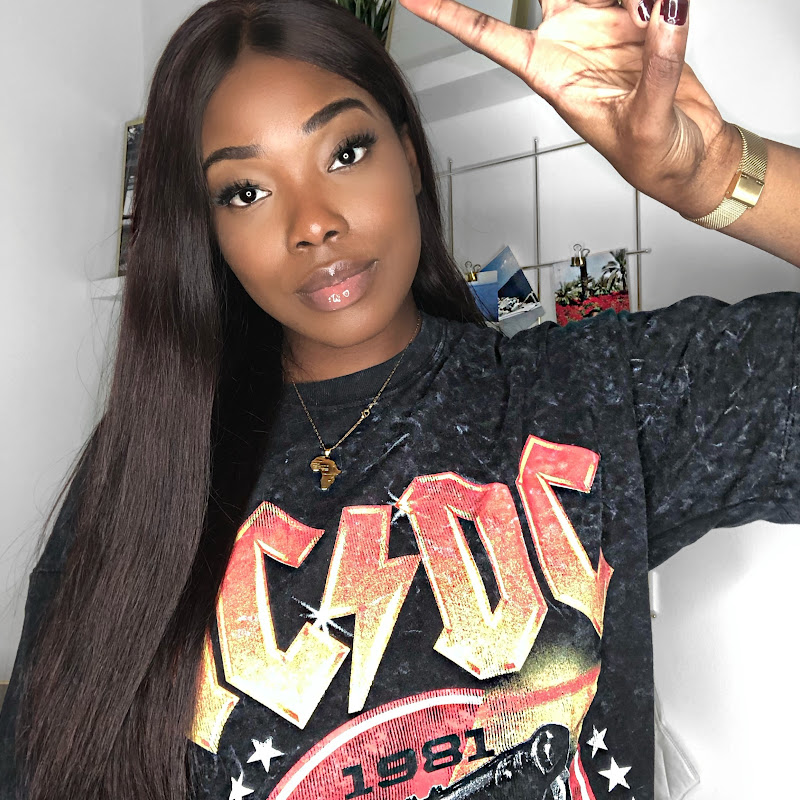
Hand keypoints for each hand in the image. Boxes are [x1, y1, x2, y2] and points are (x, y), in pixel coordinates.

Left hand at [397, 0, 739, 218]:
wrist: (690, 157)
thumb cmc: (651, 160)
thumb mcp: (646, 123)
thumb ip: (658, 65)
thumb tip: (668, 9)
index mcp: (549, 74)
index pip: (488, 37)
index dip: (449, 14)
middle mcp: (570, 43)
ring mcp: (605, 26)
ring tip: (644, 9)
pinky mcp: (641, 17)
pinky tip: (662, 2)